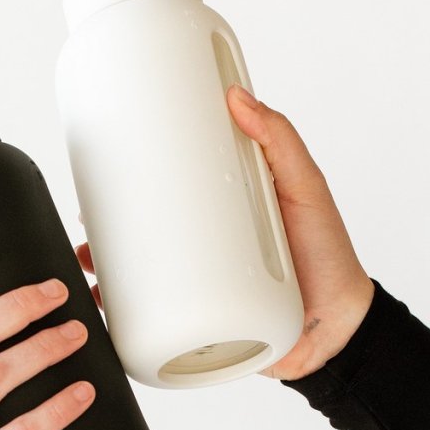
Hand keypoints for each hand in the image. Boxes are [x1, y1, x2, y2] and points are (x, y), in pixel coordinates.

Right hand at [74, 86, 373, 381]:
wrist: (342, 331)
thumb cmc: (329, 257)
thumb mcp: (305, 187)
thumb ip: (279, 141)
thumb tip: (238, 97)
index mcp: (221, 215)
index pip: (167, 196)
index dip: (130, 185)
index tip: (100, 172)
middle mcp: (204, 253)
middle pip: (143, 238)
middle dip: (106, 230)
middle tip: (87, 218)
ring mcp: (199, 292)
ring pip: (139, 281)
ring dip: (105, 273)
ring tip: (87, 262)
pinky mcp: (199, 329)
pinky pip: (153, 325)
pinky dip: (124, 320)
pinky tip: (103, 310)